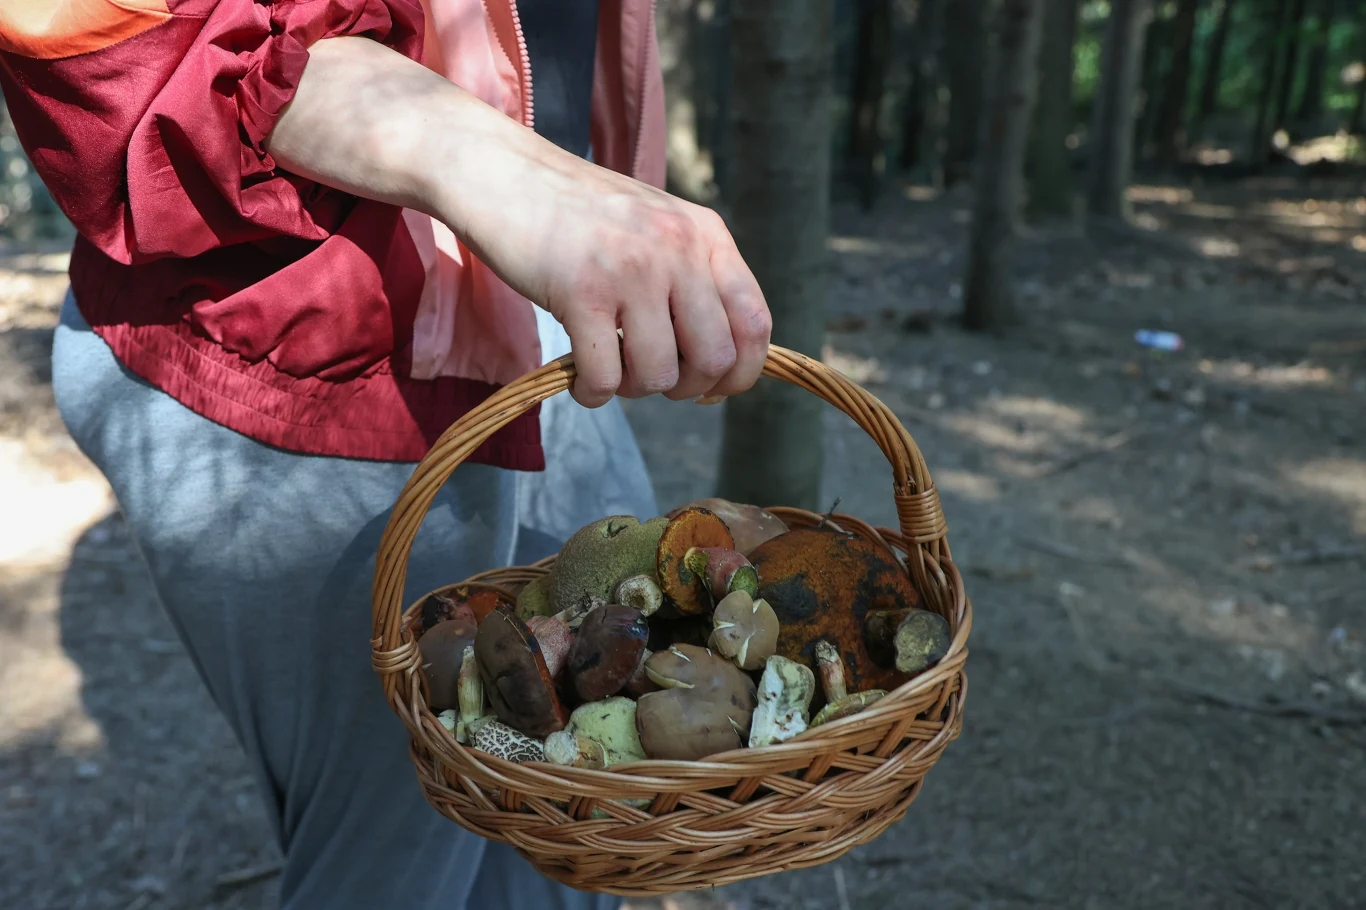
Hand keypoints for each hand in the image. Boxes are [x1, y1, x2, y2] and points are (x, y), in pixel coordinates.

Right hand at [268, 36, 770, 406]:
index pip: (754, 322)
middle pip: (715, 358)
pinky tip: (579, 377)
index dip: (740, 372)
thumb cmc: (575, 212)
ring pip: (659, 374)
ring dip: (633, 388)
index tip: (709, 387)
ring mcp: (630, 268)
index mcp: (704, 234)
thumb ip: (693, 277)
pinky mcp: (581, 291)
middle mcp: (677, 248)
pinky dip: (593, 393)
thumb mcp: (655, 226)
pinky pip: (606, 378)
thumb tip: (723, 363)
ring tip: (608, 367)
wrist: (501, 173)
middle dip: (686, 388)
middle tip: (650, 377)